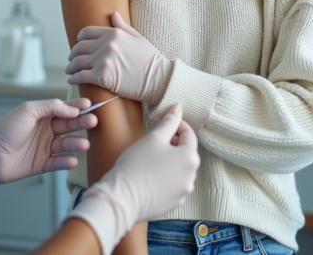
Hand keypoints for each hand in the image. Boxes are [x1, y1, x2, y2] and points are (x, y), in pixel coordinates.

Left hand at [0, 98, 96, 184]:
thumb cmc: (5, 129)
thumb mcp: (28, 110)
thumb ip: (51, 106)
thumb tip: (72, 109)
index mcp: (42, 115)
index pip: (64, 109)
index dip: (77, 106)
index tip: (90, 104)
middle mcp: (46, 130)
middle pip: (69, 126)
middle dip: (82, 123)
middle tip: (93, 121)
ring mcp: (45, 147)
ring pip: (67, 144)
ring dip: (77, 143)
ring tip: (85, 144)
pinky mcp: (42, 164)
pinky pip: (59, 162)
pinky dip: (67, 161)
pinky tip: (73, 160)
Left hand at [66, 12, 172, 105]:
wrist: (158, 79)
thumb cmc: (151, 59)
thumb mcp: (138, 38)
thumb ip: (123, 26)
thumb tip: (113, 14)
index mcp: (114, 33)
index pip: (87, 32)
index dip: (80, 38)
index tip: (78, 44)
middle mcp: (106, 44)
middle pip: (79, 47)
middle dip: (73, 54)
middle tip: (72, 60)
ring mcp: (102, 60)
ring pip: (77, 62)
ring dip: (71, 67)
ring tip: (70, 71)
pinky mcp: (101, 76)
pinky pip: (80, 76)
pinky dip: (74, 78)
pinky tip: (72, 80)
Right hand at [66, 104, 199, 254]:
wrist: (122, 198)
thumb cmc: (137, 164)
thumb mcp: (153, 138)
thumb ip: (169, 122)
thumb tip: (178, 108)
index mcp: (190, 158)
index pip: (189, 134)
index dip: (176, 125)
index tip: (163, 124)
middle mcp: (191, 177)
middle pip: (186, 153)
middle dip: (174, 145)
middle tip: (155, 142)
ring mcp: (183, 192)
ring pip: (180, 170)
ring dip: (170, 162)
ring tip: (151, 160)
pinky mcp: (173, 204)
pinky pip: (173, 186)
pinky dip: (165, 179)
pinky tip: (150, 177)